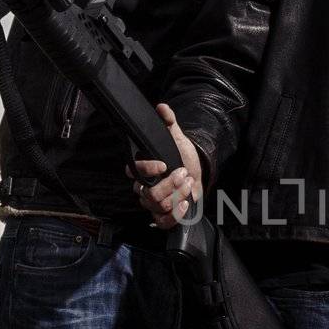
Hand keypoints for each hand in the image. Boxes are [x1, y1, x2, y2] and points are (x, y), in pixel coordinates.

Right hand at [128, 104, 202, 229]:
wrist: (195, 172)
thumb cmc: (181, 155)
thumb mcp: (177, 137)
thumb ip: (169, 122)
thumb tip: (162, 107)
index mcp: (142, 169)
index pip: (133, 171)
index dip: (147, 168)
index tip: (165, 164)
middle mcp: (144, 187)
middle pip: (147, 193)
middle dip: (169, 184)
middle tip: (184, 173)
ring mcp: (152, 202)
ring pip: (157, 206)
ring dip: (177, 195)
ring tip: (188, 183)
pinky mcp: (164, 214)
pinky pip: (163, 221)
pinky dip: (174, 215)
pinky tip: (185, 203)